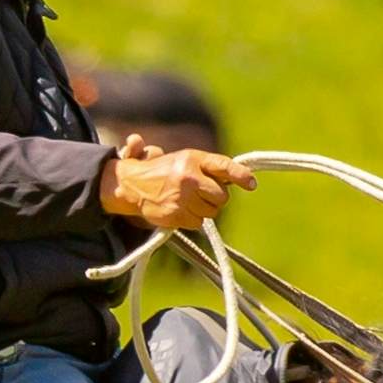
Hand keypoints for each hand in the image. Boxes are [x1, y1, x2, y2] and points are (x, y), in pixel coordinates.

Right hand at [102, 141, 253, 232]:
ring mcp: (181, 198)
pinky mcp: (175, 215)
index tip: (251, 184)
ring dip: (204, 209)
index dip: (241, 176)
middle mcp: (188, 178)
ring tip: (187, 200)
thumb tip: (242, 178)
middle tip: (201, 193)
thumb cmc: (165, 172)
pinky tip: (180, 210)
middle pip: (222, 196)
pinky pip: (198, 222)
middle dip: (215, 197)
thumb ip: (212, 168)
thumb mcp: (186, 160)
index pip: (223, 166)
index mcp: (192, 160)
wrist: (131, 185)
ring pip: (212, 212)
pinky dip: (192, 219)